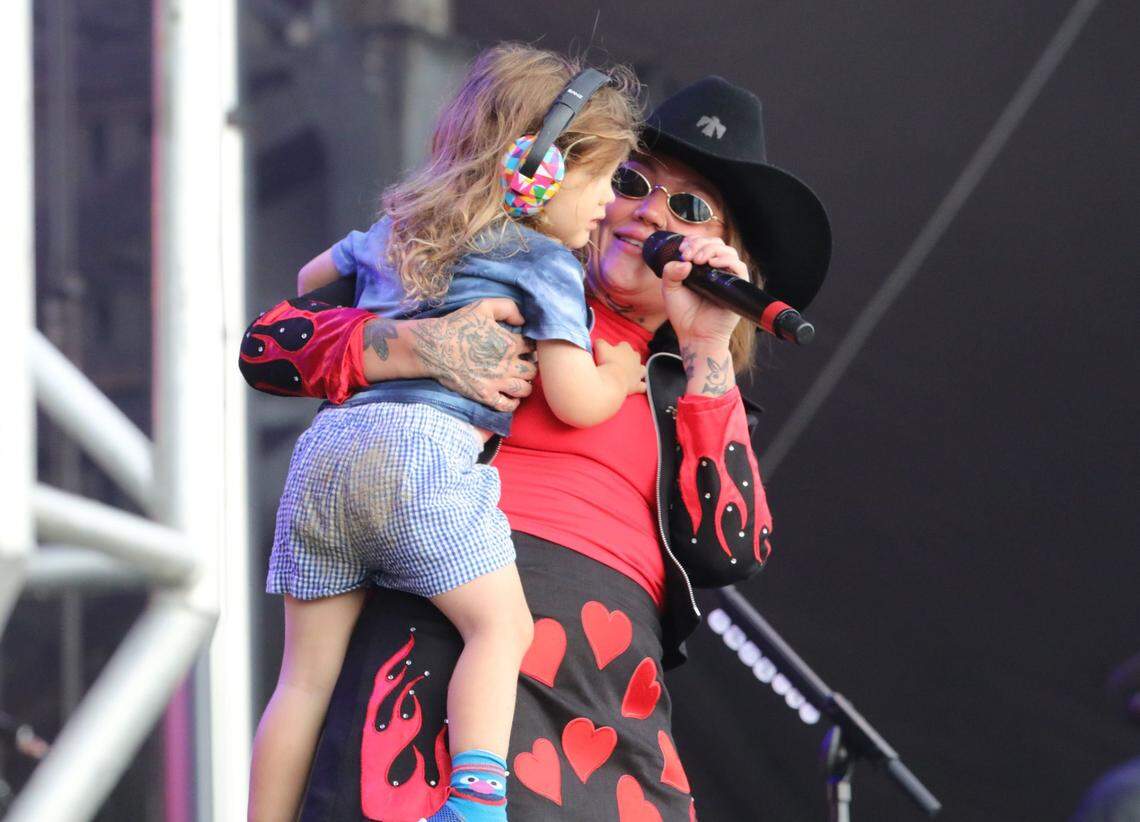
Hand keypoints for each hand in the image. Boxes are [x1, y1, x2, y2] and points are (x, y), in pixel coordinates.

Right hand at [411, 299, 536, 411]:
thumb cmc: (457, 325)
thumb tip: (524, 320)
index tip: (526, 348)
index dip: (532, 348)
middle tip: (524, 365)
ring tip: (520, 380)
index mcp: (509, 343)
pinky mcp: (484, 395)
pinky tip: (511, 397)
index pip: (533, 348)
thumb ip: (508, 307)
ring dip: (525, 385)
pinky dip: (513, 403)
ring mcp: (496, 382)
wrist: (433, 347)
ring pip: (524, 389)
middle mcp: (506, 365)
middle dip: (531, 366)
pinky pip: (507, 405)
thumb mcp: (483, 306)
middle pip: (532, 370)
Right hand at [595, 339, 646, 394]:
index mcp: (626, 348)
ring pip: (642, 369)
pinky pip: (643, 385)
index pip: (623, 345)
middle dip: (629, 358)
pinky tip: (636, 386)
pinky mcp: (638, 384)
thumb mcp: (600, 347)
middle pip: (635, 355)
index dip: (617, 348)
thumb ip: (600, 342)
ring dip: (637, 370)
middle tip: (619, 362)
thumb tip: (598, 342)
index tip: (610, 352)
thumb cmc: (607, 362)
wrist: (614, 380)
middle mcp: (635, 358)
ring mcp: (638, 372)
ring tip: (630, 373)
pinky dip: (640, 385)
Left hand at [660, 236, 747, 347]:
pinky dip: (727, 261)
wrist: (695, 335)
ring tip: (699, 260)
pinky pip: (739, 267)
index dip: (693, 241)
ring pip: (728, 251)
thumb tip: (684, 261)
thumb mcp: (670, 290)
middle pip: (716, 243)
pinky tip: (713, 264)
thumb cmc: (684, 314)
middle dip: (701, 244)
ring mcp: (728, 277)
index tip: (682, 249)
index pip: (703, 243)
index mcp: (701, 267)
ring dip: (712, 250)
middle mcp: (716, 269)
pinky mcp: (738, 286)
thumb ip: (670, 272)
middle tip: (689, 255)